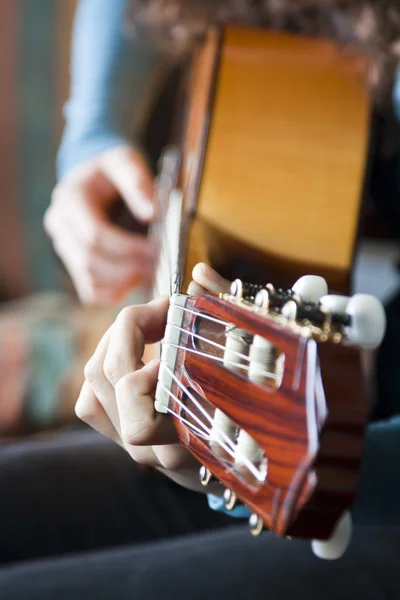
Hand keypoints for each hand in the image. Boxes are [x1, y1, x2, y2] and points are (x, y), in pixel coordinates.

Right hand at [45, 146, 156, 304]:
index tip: (157, 249)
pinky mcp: (74, 264)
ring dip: (124, 281)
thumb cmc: (111, 169)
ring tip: (151, 271)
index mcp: (70, 199)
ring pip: (90, 279)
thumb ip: (137, 182)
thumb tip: (152, 213)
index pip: (94, 236)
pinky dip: (115, 291)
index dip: (128, 247)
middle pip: (91, 260)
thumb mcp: (125, 161)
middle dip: (129, 267)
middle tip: (159, 264)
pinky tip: (137, 280)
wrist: (94, 177)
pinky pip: (91, 290)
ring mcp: (64, 247)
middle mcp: (60, 226)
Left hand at [76, 263, 229, 492]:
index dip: (148, 339)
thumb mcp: (251, 364)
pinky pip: (89, 402)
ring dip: (116, 342)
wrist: (237, 465)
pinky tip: (132, 356)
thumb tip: (199, 275)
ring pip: (94, 382)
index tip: (176, 313)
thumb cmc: (251, 409)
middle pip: (111, 374)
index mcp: (189, 428)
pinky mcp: (120, 439)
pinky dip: (102, 370)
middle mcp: (154, 443)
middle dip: (131, 328)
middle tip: (161, 312)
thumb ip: (228, 316)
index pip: (135, 385)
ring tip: (146, 326)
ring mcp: (133, 445)